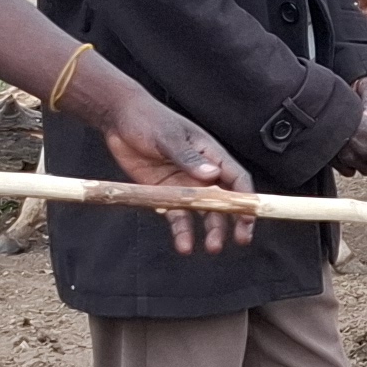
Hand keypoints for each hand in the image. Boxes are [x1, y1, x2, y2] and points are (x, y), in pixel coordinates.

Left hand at [72, 57, 254, 253]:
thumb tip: (212, 175)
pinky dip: (182, 231)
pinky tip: (183, 244)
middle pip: (224, 201)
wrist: (118, 121)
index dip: (246, 199)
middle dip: (233, 221)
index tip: (249, 218)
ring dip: (209, 230)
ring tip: (210, 247)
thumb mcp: (168, 136)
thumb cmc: (148, 119)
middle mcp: (202, 173)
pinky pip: (177, 216)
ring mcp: (184, 186)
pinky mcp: (165, 195)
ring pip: (203, 213)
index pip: (237, 179)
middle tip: (238, 240)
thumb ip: (189, 157)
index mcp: (211, 155)